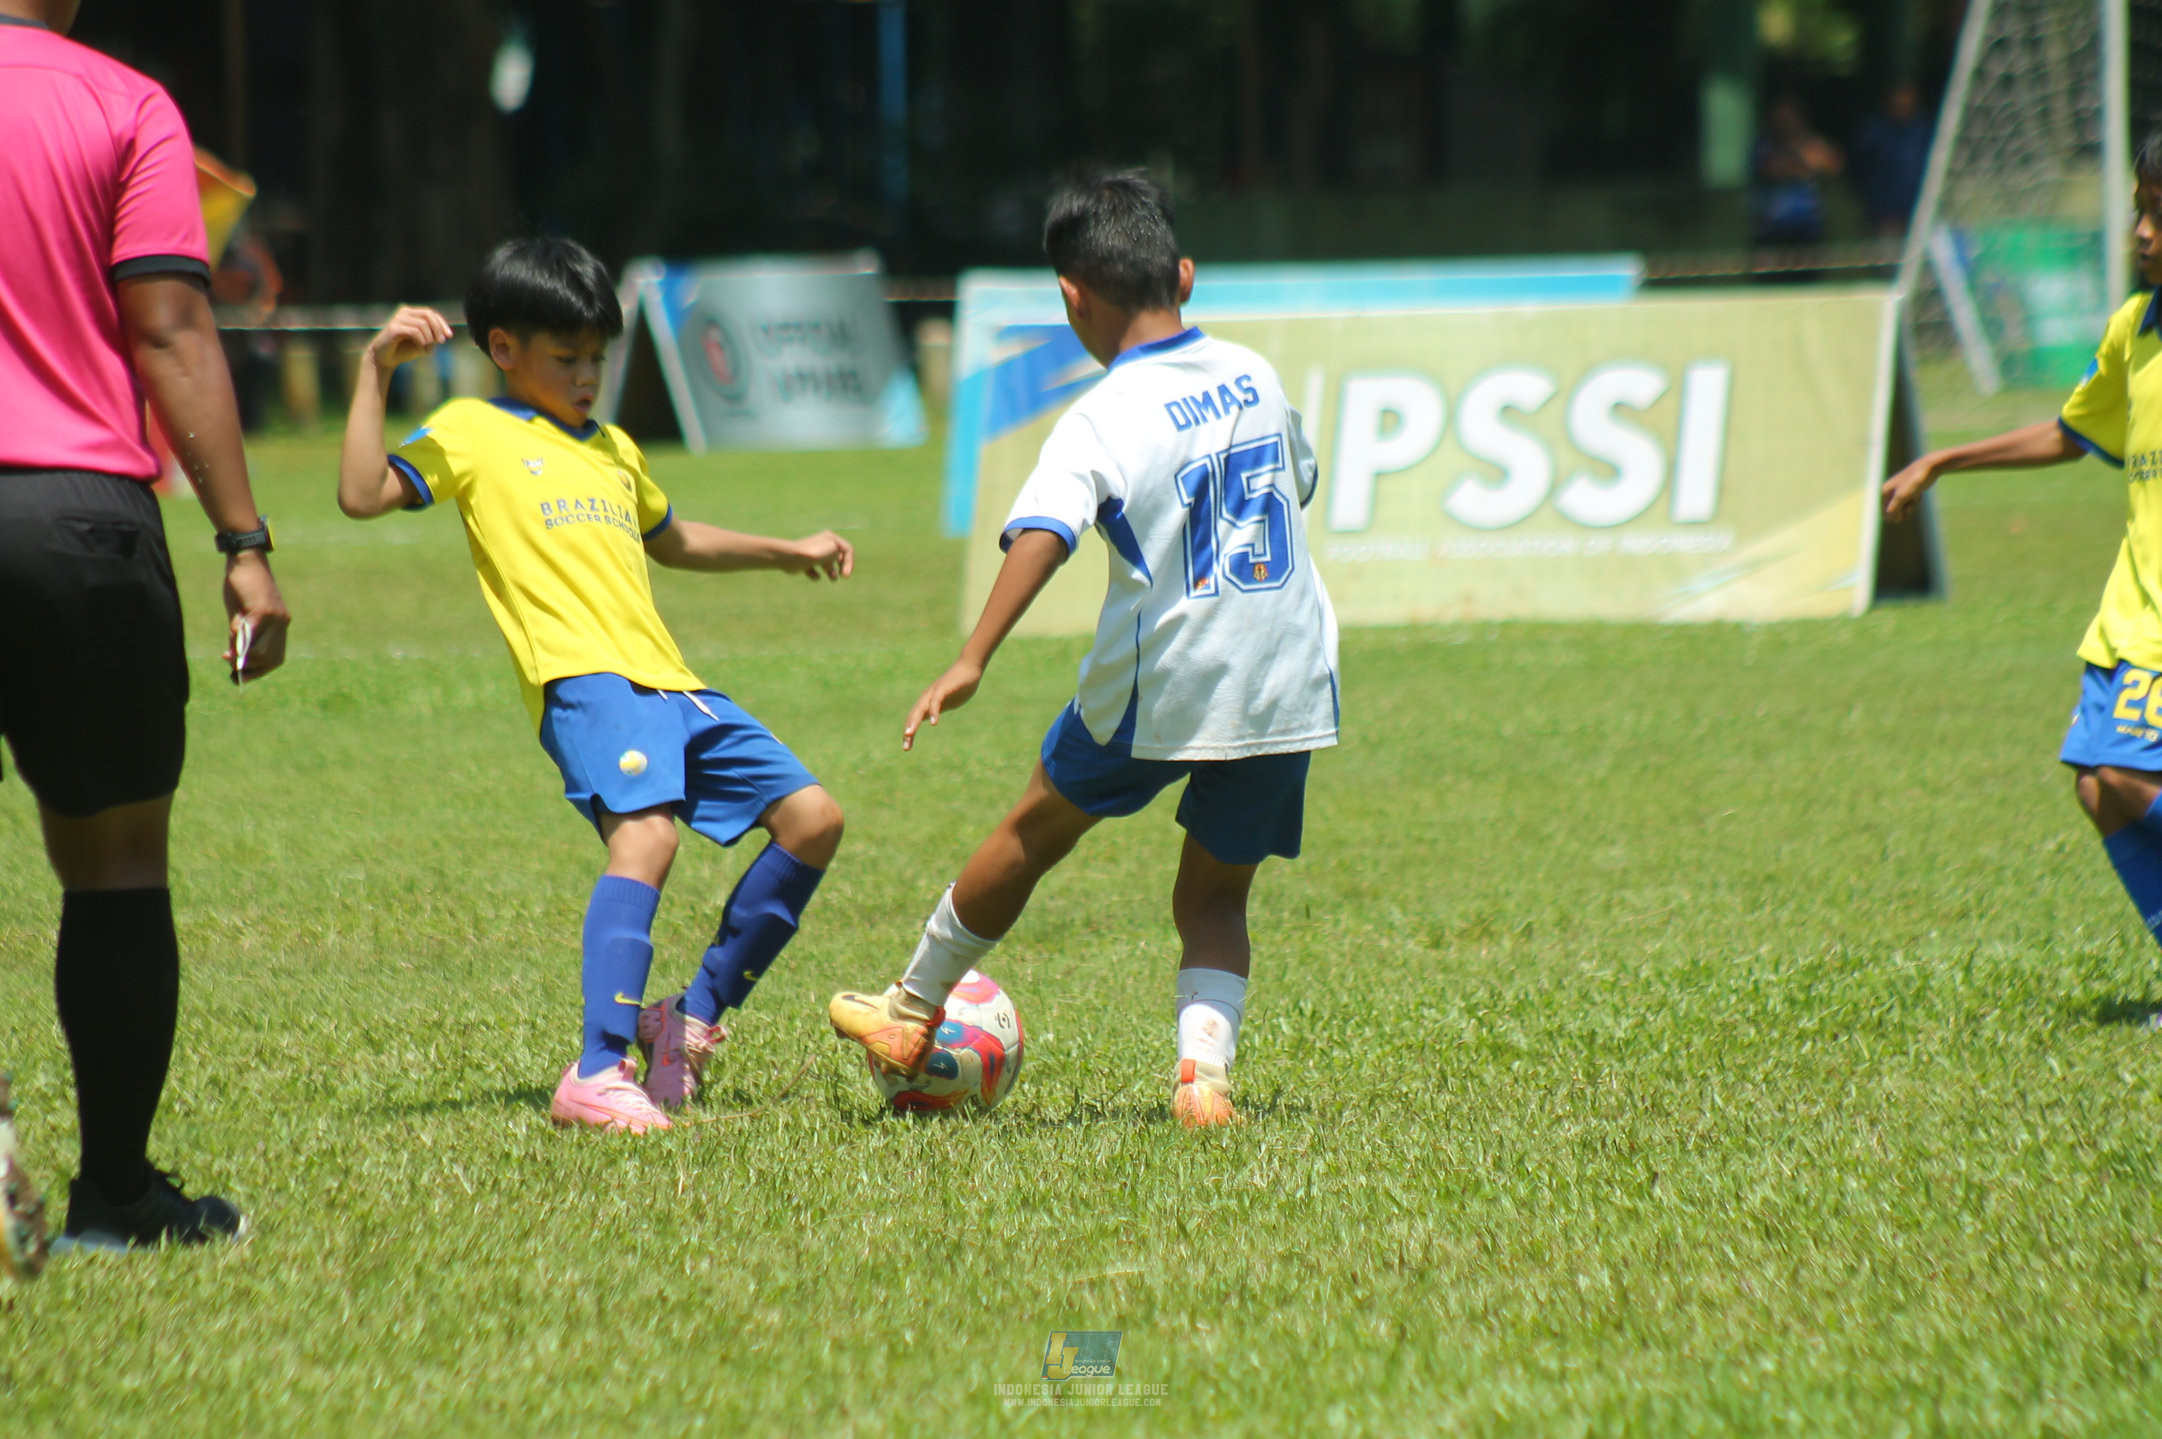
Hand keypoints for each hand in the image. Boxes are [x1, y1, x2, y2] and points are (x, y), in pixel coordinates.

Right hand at [223, 550, 290, 680]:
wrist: (246, 559)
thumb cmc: (242, 586)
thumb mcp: (241, 615)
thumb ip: (241, 636)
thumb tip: (234, 660)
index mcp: (280, 625)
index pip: (275, 658)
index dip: (259, 670)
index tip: (242, 676)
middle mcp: (282, 623)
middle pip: (270, 658)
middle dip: (249, 667)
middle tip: (230, 664)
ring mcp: (275, 617)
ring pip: (262, 650)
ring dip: (243, 656)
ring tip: (228, 654)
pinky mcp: (263, 610)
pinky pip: (251, 633)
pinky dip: (239, 642)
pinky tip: (230, 643)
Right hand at [366, 305, 453, 371]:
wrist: (384, 360)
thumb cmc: (404, 351)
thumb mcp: (423, 343)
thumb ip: (433, 337)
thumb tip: (445, 333)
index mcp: (411, 313)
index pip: (431, 313)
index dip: (442, 323)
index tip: (449, 336)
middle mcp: (404, 312)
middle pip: (428, 314)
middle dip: (438, 329)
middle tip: (441, 342)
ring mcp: (398, 318)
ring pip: (423, 324)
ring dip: (429, 339)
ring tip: (428, 351)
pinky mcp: (394, 327)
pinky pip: (415, 332)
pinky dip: (422, 342)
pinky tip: (421, 350)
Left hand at [787, 530, 854, 580]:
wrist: (793, 557)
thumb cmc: (816, 553)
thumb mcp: (834, 550)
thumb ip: (842, 554)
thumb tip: (836, 562)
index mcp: (831, 537)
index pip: (848, 549)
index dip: (850, 563)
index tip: (845, 575)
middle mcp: (823, 543)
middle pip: (839, 557)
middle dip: (842, 567)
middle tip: (843, 576)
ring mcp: (814, 553)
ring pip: (827, 564)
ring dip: (832, 573)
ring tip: (832, 578)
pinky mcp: (805, 563)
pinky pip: (814, 571)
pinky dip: (815, 575)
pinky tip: (813, 574)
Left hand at [902, 658, 983, 750]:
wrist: (969, 667)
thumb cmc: (960, 685)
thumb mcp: (947, 701)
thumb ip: (937, 709)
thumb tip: (930, 719)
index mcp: (928, 701)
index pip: (915, 718)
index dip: (910, 731)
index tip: (907, 746)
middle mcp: (928, 696)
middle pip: (914, 714)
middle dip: (909, 729)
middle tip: (905, 745)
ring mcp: (935, 692)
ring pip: (920, 708)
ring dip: (914, 721)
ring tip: (909, 733)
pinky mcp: (943, 688)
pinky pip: (935, 701)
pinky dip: (933, 712)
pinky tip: (934, 723)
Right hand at [1881, 456, 1938, 521]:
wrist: (1929, 468)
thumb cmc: (1914, 481)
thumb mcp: (1902, 497)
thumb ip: (1893, 510)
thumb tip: (1893, 520)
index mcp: (1884, 492)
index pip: (1885, 513)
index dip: (1896, 516)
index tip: (1906, 509)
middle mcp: (1889, 492)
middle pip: (1895, 512)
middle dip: (1904, 511)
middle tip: (1912, 505)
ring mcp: (1899, 492)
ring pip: (1903, 508)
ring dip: (1911, 507)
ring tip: (1916, 498)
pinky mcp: (1908, 491)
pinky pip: (1909, 503)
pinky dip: (1914, 502)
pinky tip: (1919, 496)